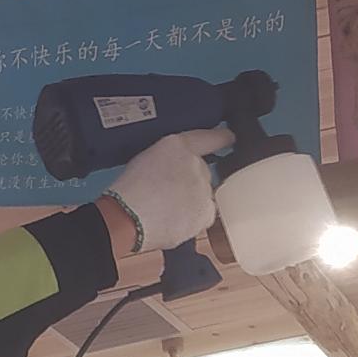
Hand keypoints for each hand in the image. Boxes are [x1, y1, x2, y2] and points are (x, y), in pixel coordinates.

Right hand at [104, 126, 231, 253]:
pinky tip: (172, 219)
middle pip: (201, 172)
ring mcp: (203, 189)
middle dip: (188, 181)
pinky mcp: (206, 212)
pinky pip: (203, 214)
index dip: (222, 137)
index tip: (229, 137)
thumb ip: (168, 158)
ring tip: (163, 208)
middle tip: (164, 192)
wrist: (128, 217)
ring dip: (189, 200)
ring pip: (201, 194)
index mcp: (178, 145)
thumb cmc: (128, 190)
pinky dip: (192, 218)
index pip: (209, 138)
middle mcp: (196, 164)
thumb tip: (177, 169)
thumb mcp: (145, 160)